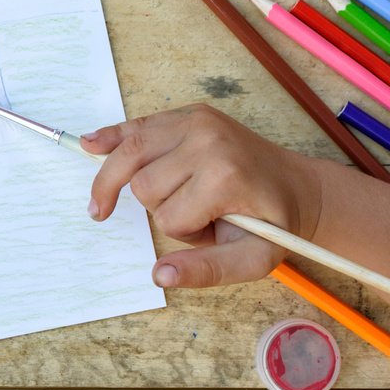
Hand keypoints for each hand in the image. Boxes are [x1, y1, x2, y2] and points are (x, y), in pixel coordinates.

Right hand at [84, 106, 325, 291]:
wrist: (298, 188)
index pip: (166, 217)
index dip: (185, 232)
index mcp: (223, 175)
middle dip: (164, 208)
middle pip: (142, 186)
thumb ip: (207, 271)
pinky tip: (90, 145)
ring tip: (169, 195)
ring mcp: (196, 121)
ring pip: (130, 159)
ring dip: (145, 184)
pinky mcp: (190, 114)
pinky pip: (136, 127)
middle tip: (202, 212)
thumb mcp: (252, 259)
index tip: (217, 227)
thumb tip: (159, 275)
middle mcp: (206, 139)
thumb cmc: (274, 225)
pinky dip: (111, 137)